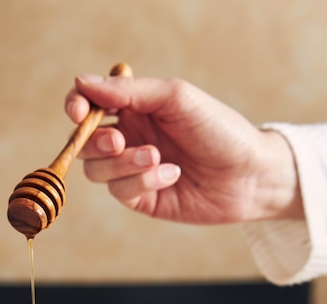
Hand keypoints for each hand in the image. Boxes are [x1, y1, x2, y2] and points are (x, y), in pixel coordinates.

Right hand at [65, 73, 301, 223]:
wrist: (249, 174)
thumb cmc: (219, 129)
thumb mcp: (176, 98)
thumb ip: (129, 91)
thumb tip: (81, 82)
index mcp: (135, 108)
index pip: (89, 105)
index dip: (76, 107)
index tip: (78, 112)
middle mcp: (130, 138)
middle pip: (85, 143)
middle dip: (96, 141)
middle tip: (118, 141)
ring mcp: (133, 171)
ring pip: (97, 170)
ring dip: (123, 163)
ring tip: (156, 158)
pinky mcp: (142, 199)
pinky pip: (121, 191)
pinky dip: (142, 181)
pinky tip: (172, 175)